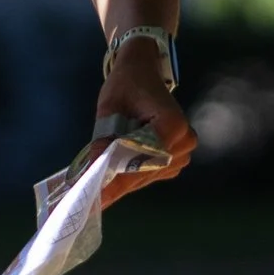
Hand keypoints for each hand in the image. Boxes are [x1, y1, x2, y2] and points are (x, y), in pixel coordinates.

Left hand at [94, 45, 194, 208]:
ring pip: (145, 177)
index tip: (96, 196)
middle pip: (144, 171)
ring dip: (122, 182)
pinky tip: (112, 176)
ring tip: (96, 189)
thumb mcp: (109, 109)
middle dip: (116, 183)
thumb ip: (103, 140)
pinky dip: (130, 177)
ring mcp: (182, 153)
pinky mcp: (176, 160)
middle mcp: (184, 142)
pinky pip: (149, 175)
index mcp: (172, 124)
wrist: (141, 74)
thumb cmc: (126, 85)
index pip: (143, 158)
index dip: (118, 177)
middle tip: (89, 200)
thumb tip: (93, 171)